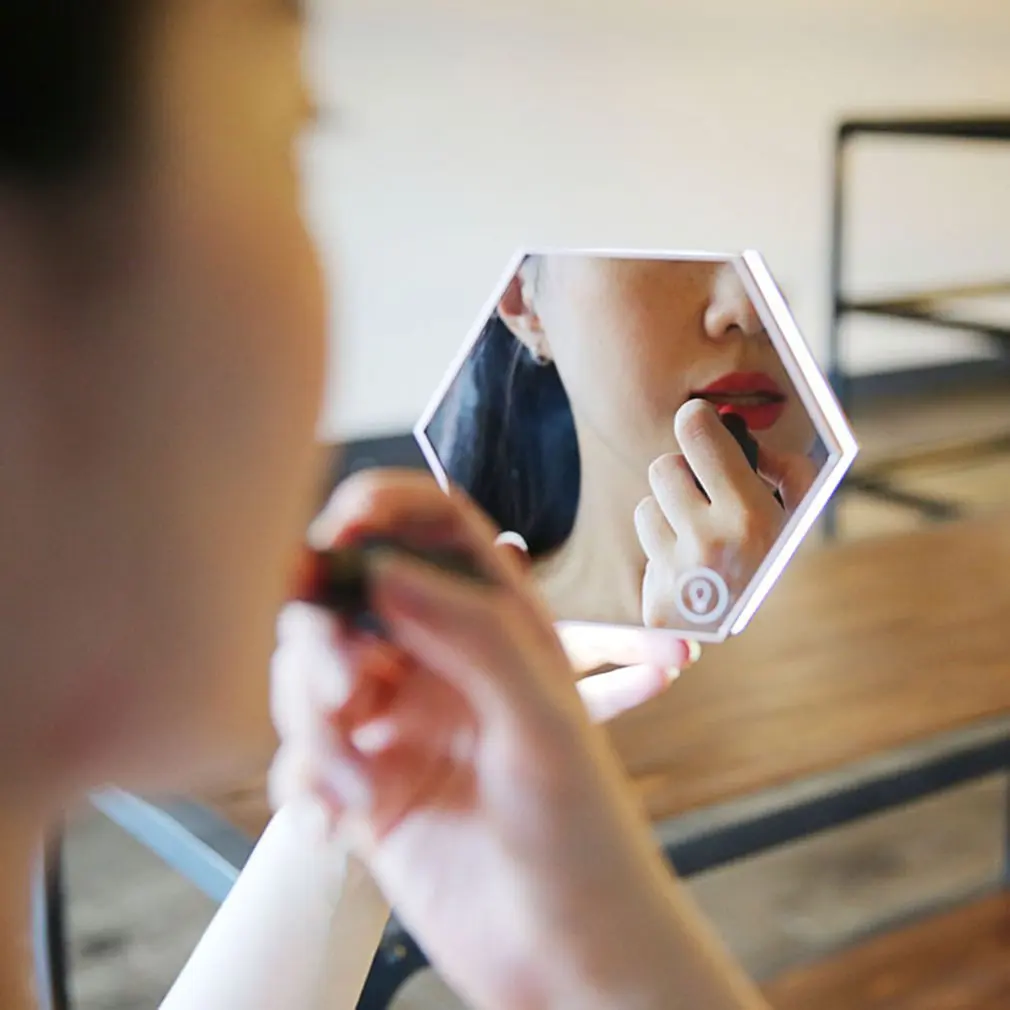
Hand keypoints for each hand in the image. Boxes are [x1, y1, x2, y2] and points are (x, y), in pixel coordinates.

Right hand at [270, 471, 757, 1009]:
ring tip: (355, 790)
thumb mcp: (541, 722)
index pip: (433, 529)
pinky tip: (340, 825)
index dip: (380, 509)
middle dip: (324, 639)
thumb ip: (468, 633)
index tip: (336, 532)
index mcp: (496, 629)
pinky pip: (303, 756)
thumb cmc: (583, 838)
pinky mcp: (367, 785)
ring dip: (314, 729)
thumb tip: (380, 568)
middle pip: (348, 602)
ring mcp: (400, 724)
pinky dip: (306, 783)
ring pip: (312, 679)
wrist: (567, 958)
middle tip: (343, 692)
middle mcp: (441, 664)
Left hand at [635, 399, 816, 628]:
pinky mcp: (656, 606)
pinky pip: (644, 548)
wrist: (761, 636)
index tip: (700, 421)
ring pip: (646, 507)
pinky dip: (662, 551)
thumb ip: (787, 466)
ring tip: (698, 537)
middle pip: (662, 466)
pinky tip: (688, 568)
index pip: (695, 431)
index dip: (697, 420)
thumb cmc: (775, 558)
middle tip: (703, 491)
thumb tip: (741, 429)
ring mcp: (678, 577)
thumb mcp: (799, 511)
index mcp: (749, 515)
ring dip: (668, 515)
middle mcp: (709, 544)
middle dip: (682, 474)